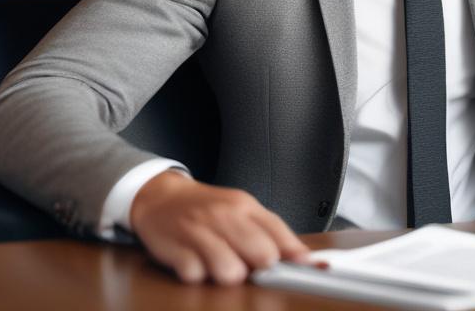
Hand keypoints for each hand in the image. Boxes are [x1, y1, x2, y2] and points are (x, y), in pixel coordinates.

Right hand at [130, 170, 311, 283]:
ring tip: (220, 264)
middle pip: (261, 256)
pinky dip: (198, 276)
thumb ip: (272, 231)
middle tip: (249, 265)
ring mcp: (199, 232)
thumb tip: (305, 258)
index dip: (296, 256)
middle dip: (260, 269)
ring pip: (230, 272)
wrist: (161, 197)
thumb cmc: (207, 207)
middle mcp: (224, 217)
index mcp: (244, 206)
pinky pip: (196, 277)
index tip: (313, 270)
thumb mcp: (241, 209)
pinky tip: (196, 262)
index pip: (279, 233)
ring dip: (228, 276)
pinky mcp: (176, 250)